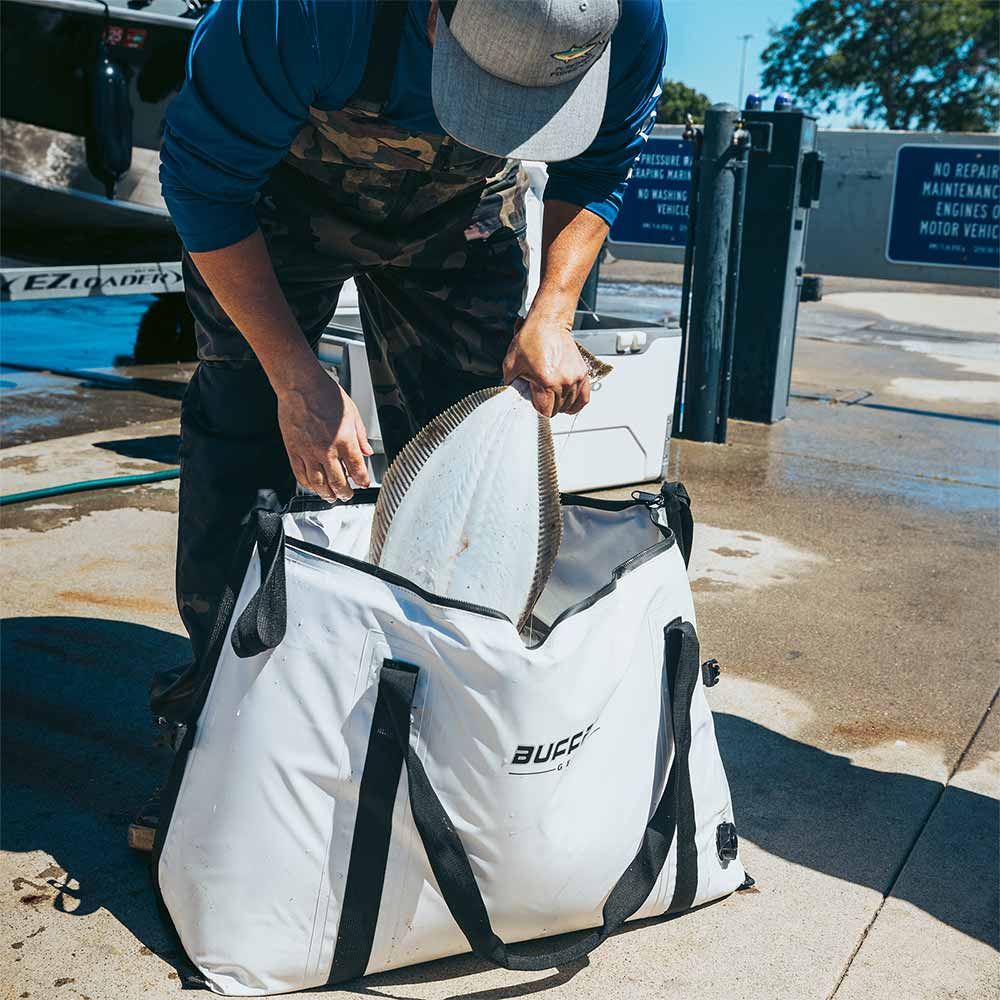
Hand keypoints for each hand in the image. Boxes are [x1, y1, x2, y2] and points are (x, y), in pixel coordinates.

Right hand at [274, 367, 372, 500]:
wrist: (300, 385)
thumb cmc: (325, 394)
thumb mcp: (352, 413)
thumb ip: (360, 435)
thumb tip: (367, 451)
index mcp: (345, 440)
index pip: (357, 470)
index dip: (362, 481)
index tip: (363, 484)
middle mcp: (327, 449)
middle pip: (338, 482)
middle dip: (345, 493)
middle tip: (347, 495)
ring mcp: (308, 452)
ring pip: (318, 483)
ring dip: (326, 494)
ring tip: (331, 497)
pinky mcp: (293, 450)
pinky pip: (300, 474)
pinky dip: (307, 485)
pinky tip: (312, 487)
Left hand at [502, 313, 589, 416]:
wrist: (548, 323)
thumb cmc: (531, 340)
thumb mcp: (512, 364)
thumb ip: (511, 385)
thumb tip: (513, 398)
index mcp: (546, 382)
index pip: (545, 412)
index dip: (537, 410)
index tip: (533, 403)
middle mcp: (563, 382)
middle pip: (557, 410)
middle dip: (547, 406)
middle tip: (540, 394)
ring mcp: (575, 378)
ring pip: (569, 406)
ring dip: (560, 404)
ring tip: (551, 393)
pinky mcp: (583, 374)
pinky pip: (583, 398)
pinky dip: (575, 403)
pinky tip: (567, 403)